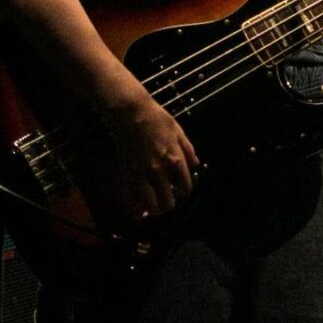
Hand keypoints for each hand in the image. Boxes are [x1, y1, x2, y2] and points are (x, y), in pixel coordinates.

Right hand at [100, 90, 198, 217]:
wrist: (131, 114)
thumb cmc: (158, 120)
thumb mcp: (179, 132)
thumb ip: (188, 151)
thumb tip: (195, 165)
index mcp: (175, 160)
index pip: (185, 188)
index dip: (185, 191)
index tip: (181, 188)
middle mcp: (159, 171)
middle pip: (167, 203)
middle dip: (170, 204)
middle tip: (169, 199)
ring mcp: (141, 174)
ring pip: (149, 205)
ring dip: (153, 208)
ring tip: (155, 205)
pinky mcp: (126, 173)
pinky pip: (132, 197)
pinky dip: (137, 202)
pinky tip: (140, 200)